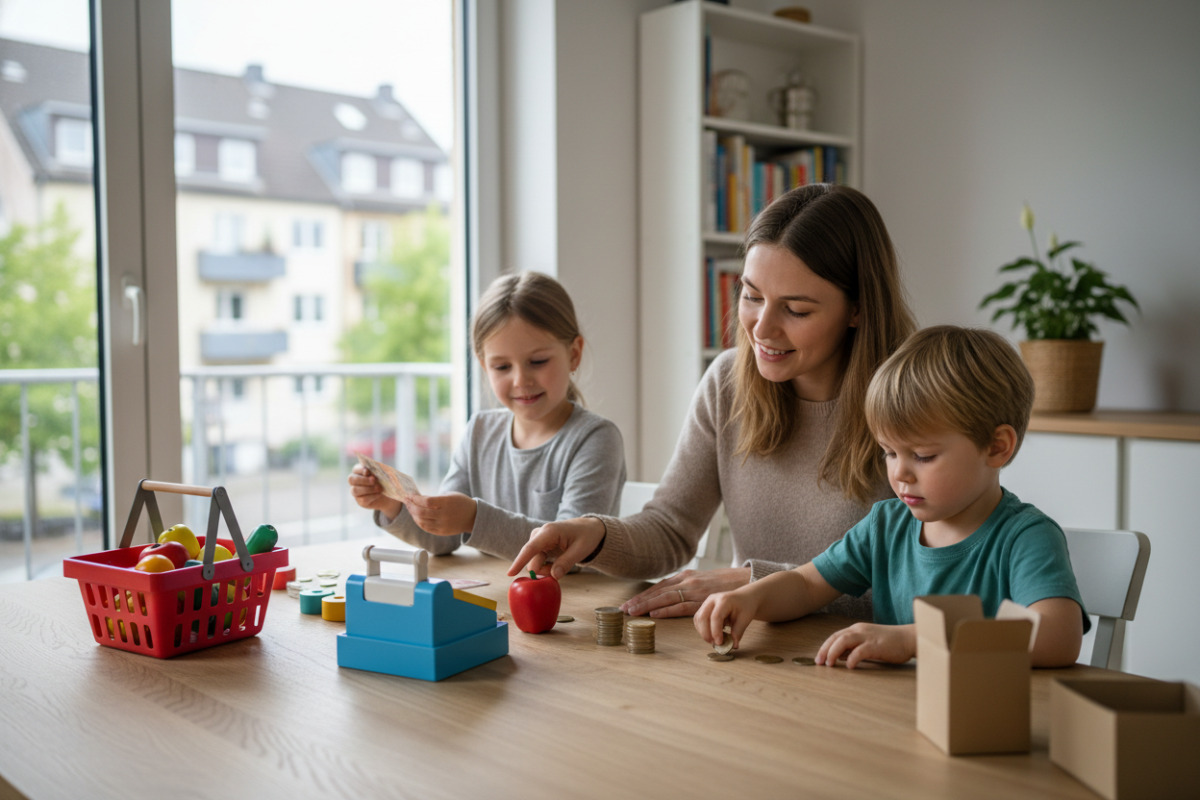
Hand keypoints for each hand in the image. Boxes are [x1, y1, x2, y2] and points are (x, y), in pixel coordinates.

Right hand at [347, 464, 401, 518]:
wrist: (388, 494)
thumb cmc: (384, 480)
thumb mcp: (382, 474)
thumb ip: (377, 471)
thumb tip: (371, 472)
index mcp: (359, 471)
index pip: (355, 469)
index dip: (360, 470)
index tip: (368, 471)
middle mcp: (354, 481)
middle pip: (352, 479)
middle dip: (363, 480)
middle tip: (374, 480)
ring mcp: (355, 491)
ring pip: (355, 490)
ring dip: (368, 489)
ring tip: (379, 488)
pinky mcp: (360, 501)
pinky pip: (363, 499)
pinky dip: (372, 496)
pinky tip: (379, 494)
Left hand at [406, 492, 476, 535]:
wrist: (473, 517)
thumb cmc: (460, 502)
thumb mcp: (450, 495)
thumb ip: (435, 498)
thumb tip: (418, 499)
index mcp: (447, 503)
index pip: (426, 501)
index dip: (416, 499)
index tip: (410, 495)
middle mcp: (444, 515)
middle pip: (422, 512)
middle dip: (411, 506)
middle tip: (407, 501)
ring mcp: (443, 525)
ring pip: (422, 521)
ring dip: (413, 514)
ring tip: (410, 509)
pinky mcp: (442, 532)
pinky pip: (426, 528)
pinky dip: (419, 522)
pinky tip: (416, 517)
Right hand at [507, 517, 605, 579]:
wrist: (589, 529)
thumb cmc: (586, 537)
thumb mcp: (580, 550)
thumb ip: (566, 563)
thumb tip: (554, 576)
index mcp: (549, 532)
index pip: (530, 548)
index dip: (519, 561)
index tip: (510, 573)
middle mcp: (540, 534)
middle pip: (533, 560)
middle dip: (544, 570)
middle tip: (561, 569)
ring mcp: (539, 540)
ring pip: (535, 563)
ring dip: (547, 569)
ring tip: (563, 561)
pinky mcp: (540, 546)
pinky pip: (539, 562)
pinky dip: (548, 567)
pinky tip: (558, 562)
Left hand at [621, 567, 750, 618]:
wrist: (744, 580)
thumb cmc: (721, 583)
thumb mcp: (701, 580)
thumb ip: (686, 587)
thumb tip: (669, 597)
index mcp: (685, 576)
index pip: (659, 586)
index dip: (643, 595)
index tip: (629, 603)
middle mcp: (686, 580)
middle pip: (658, 591)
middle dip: (640, 601)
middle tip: (624, 609)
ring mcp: (694, 589)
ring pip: (665, 598)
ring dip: (647, 605)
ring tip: (633, 612)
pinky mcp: (702, 600)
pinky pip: (681, 606)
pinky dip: (666, 610)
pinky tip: (654, 614)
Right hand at [693, 585, 761, 650]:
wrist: (744, 597)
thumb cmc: (745, 607)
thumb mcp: (745, 619)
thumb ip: (738, 632)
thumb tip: (733, 646)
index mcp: (724, 600)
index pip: (715, 616)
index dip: (715, 631)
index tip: (719, 643)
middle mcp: (712, 600)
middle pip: (702, 617)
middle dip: (706, 633)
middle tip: (715, 644)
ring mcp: (706, 602)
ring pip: (698, 619)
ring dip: (703, 632)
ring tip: (713, 641)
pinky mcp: (704, 607)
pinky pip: (698, 620)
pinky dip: (702, 629)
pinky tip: (711, 635)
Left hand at [816, 622, 915, 668]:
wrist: (909, 638)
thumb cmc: (890, 643)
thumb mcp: (868, 643)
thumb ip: (854, 647)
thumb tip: (839, 657)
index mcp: (857, 629)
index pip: (836, 636)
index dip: (825, 646)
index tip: (819, 658)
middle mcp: (860, 630)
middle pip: (836, 637)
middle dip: (825, 649)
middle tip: (819, 662)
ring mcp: (868, 637)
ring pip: (844, 640)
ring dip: (833, 652)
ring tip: (829, 664)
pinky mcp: (876, 645)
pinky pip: (860, 651)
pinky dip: (852, 658)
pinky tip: (849, 667)